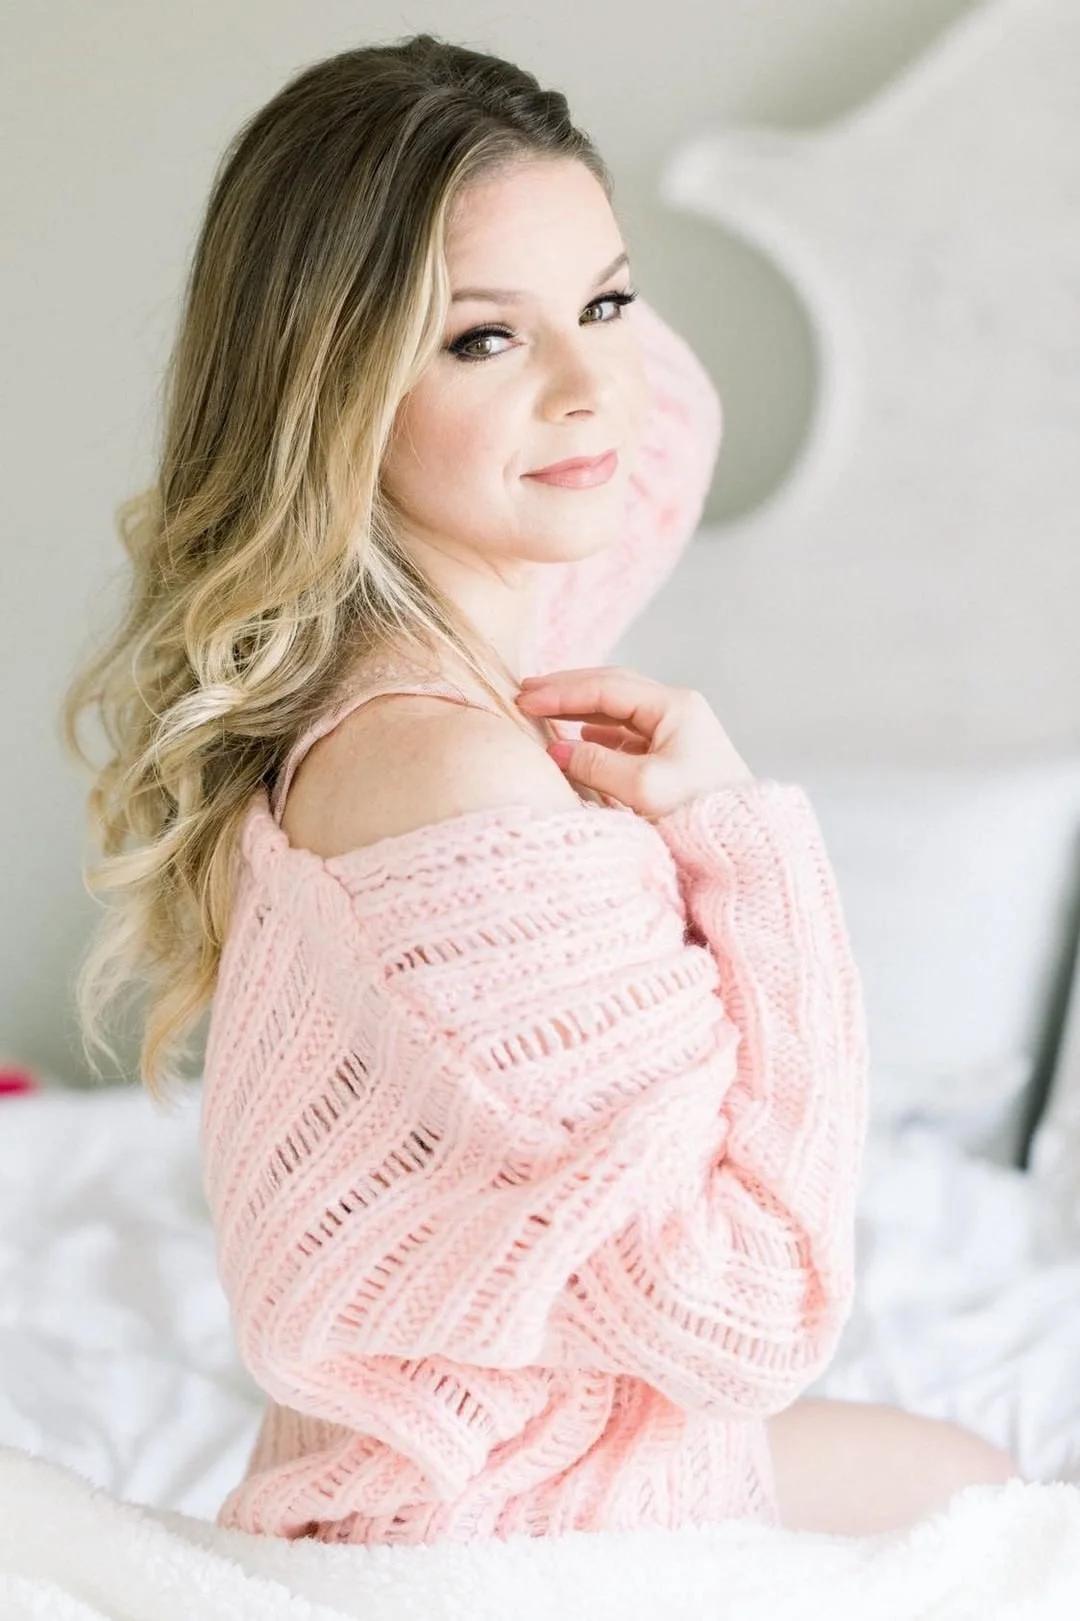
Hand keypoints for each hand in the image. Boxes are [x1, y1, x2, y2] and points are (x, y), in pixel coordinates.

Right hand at [515, 665, 753, 819]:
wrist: (744, 845)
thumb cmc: (699, 814)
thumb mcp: (642, 788)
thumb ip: (595, 764)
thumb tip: (555, 749)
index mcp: (676, 707)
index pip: (607, 687)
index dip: (562, 692)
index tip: (525, 698)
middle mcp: (678, 712)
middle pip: (613, 688)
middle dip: (568, 690)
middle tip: (525, 693)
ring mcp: (677, 732)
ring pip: (619, 710)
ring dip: (580, 709)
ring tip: (544, 710)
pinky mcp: (674, 756)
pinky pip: (628, 733)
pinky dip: (598, 731)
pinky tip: (581, 736)